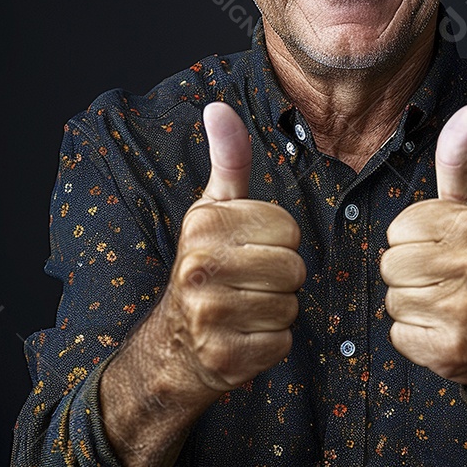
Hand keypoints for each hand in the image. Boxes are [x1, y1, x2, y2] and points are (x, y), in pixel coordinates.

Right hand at [158, 102, 305, 394]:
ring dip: (277, 311)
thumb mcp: (213, 210)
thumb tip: (217, 107)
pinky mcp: (224, 359)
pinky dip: (270, 344)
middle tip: (250, 283)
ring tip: (245, 308)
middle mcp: (199, 268)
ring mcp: (209, 317)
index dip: (277, 240)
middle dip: (281, 278)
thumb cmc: (206, 266)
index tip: (249, 249)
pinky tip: (243, 337)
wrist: (173, 345)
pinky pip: (282, 344)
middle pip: (293, 268)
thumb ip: (229, 160)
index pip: (287, 227)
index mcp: (203, 225)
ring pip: (290, 306)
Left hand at [380, 104, 466, 388]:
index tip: (443, 247)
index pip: (399, 228)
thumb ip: (459, 159)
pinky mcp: (451, 349)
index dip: (414, 239)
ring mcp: (465, 310)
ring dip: (411, 305)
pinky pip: (400, 334)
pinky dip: (415, 336)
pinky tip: (443, 330)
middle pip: (390, 263)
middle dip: (408, 273)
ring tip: (443, 303)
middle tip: (442, 279)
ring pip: (393, 299)